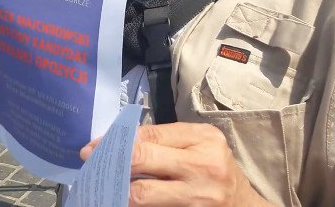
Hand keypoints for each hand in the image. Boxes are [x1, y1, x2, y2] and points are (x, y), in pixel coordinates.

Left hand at [80, 123, 268, 206]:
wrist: (244, 206)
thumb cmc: (215, 170)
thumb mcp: (199, 146)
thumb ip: (166, 141)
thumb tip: (117, 141)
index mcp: (203, 139)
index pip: (149, 135)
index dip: (116, 140)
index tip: (94, 146)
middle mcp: (203, 166)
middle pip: (143, 159)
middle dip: (110, 160)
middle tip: (90, 162)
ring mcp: (199, 196)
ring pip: (142, 193)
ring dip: (116, 189)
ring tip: (102, 185)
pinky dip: (132, 204)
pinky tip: (120, 201)